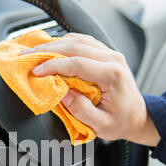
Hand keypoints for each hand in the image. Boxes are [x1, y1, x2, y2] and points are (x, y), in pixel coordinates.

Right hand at [22, 33, 159, 146]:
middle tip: (28, 55)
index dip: (53, 65)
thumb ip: (81, 110)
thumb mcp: (101, 125)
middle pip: (75, 46)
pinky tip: (51, 49)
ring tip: (35, 51)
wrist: (137, 116)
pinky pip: (82, 41)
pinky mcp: (105, 53)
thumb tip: (62, 93)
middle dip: (48, 50)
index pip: (77, 63)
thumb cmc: (120, 122)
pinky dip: (64, 43)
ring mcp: (110, 53)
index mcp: (112, 75)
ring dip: (54, 44)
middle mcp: (112, 59)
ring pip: (78, 39)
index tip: (36, 71)